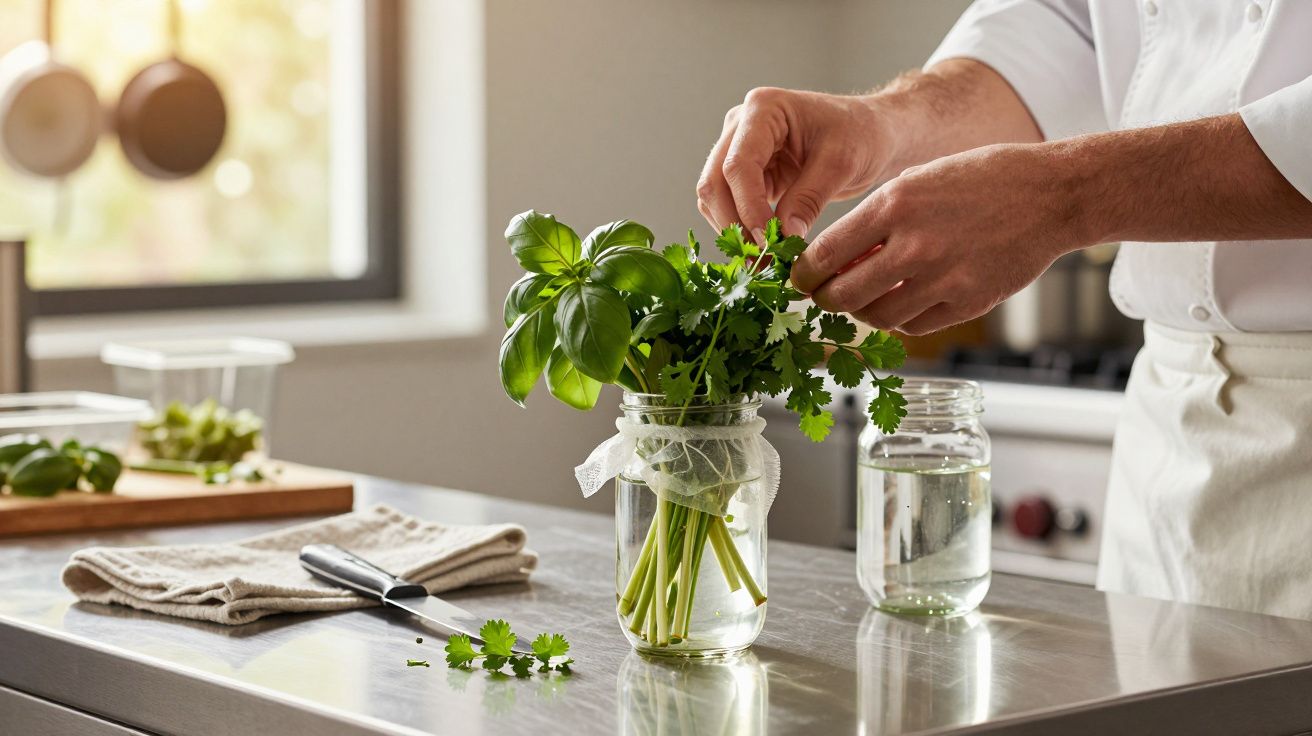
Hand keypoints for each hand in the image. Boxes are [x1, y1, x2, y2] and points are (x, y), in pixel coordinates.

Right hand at [697, 87, 894, 241]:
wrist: (872, 132)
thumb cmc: (862, 134)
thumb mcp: (842, 164)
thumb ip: (809, 198)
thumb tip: (782, 236)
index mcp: (763, 109)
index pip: (738, 165)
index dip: (747, 208)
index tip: (767, 242)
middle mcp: (740, 125)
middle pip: (714, 182)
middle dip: (734, 224)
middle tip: (761, 261)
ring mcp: (738, 147)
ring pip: (715, 198)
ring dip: (734, 231)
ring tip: (765, 260)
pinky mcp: (746, 172)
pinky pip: (729, 204)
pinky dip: (741, 229)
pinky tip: (765, 248)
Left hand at [790, 143, 1088, 335]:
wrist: (1051, 194)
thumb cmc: (980, 180)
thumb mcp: (919, 180)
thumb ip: (877, 218)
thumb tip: (835, 258)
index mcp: (894, 204)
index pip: (825, 253)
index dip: (804, 273)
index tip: (799, 279)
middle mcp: (914, 244)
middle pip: (843, 294)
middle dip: (824, 300)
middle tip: (822, 297)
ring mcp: (942, 279)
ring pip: (876, 317)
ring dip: (862, 312)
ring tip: (863, 299)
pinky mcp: (967, 304)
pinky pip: (913, 327)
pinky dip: (899, 320)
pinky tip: (901, 303)